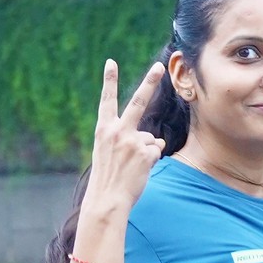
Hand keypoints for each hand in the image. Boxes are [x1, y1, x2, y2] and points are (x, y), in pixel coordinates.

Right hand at [83, 58, 165, 218]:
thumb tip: (158, 140)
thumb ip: (130, 141)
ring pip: (150, 139)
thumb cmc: (107, 178)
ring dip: (146, 153)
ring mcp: (132, 141)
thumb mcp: (110, 154)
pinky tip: (138, 172)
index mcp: (103, 130)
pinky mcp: (145, 152)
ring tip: (131, 168)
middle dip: (150, 82)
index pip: (106, 101)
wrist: (106, 199)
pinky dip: (150, 162)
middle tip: (159, 66)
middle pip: (138, 101)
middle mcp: (118, 131)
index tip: (111, 62)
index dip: (109, 81)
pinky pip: (155, 152)